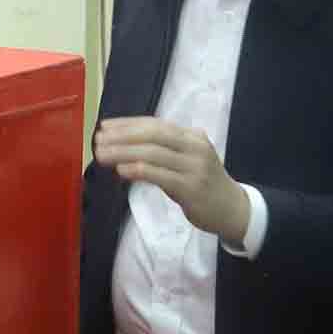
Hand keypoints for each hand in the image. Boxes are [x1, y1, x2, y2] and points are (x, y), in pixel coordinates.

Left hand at [92, 116, 250, 242]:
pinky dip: (139, 170)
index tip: (105, 126)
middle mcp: (195, 147)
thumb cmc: (202, 184)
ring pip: (153, 153)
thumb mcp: (185, 160)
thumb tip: (122, 145)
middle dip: (123, 136)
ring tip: (102, 155)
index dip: (128, 124)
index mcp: (192, 137)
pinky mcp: (191, 187)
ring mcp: (195, 167)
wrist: (233, 209)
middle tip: (99, 140)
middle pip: (153, 135)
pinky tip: (121, 170)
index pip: (155, 124)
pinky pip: (160, 175)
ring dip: (124, 152)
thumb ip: (160, 151)